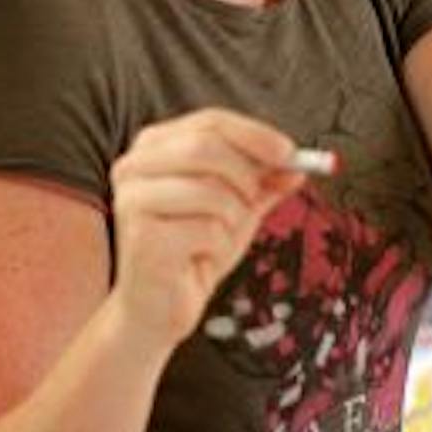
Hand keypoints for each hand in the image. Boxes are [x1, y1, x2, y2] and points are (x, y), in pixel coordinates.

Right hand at [106, 109, 309, 345]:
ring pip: (211, 191)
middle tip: (255, 200)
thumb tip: (299, 165)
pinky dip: (218, 247)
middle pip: (207, 147)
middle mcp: (133, 166)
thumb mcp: (236, 209)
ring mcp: (132, 201)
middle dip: (246, 176)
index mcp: (153, 147)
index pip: (210, 122)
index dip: (255, 134)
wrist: (158, 310)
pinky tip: (198, 260)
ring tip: (216, 240)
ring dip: (232, 219)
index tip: (290, 152)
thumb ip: (263, 183)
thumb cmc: (193, 253)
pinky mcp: (141, 237)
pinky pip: (206, 230)